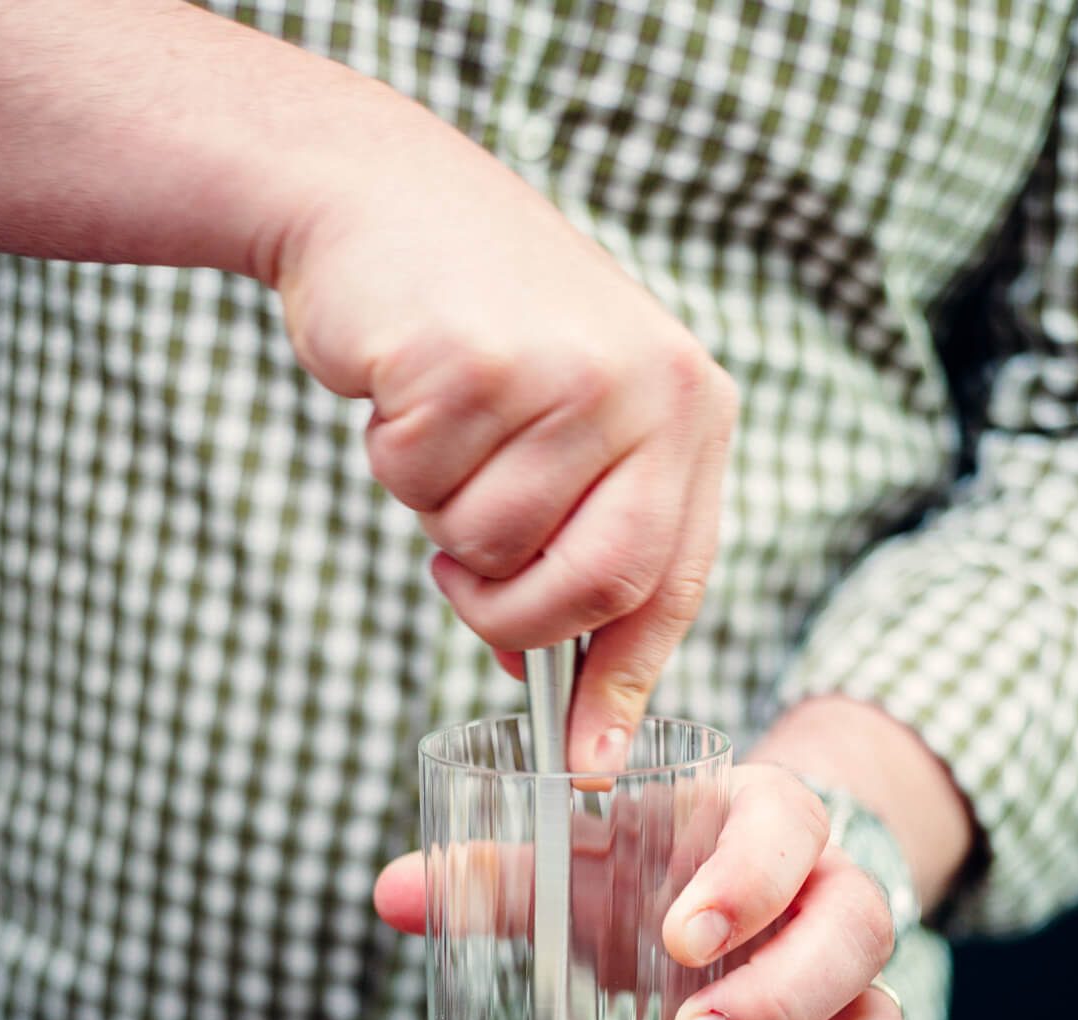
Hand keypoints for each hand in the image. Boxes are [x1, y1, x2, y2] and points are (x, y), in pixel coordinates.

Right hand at [273, 92, 735, 770]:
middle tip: (463, 579)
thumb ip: (582, 545)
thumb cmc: (484, 334)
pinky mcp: (473, 360)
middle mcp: (650, 389)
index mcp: (691, 411)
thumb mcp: (570, 433)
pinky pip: (418, 489)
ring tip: (445, 433)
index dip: (625, 680)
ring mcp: (566, 372)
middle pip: (593, 585)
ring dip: (442, 519)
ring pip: (492, 545)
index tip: (592, 760)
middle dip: (513, 616)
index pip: (674, 581)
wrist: (386, 200)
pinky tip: (407, 388)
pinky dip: (394, 462)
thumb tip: (563, 696)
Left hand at [375, 762, 906, 1019]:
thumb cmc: (656, 873)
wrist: (730, 894)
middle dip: (780, 996)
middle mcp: (828, 890)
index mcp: (766, 819)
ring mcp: (849, 975)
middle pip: (857, 930)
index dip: (748, 882)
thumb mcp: (589, 866)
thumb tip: (392, 893)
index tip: (680, 937)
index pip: (788, 827)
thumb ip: (502, 877)